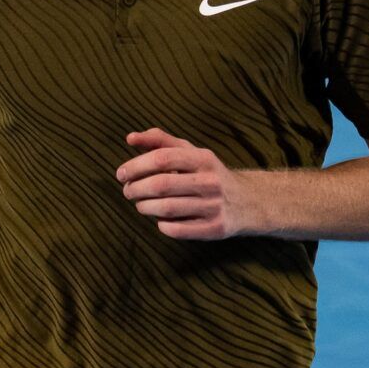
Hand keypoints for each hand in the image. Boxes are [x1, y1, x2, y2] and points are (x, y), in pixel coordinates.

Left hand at [115, 127, 257, 240]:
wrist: (247, 202)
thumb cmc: (207, 173)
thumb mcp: (190, 152)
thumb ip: (160, 141)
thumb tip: (130, 138)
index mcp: (204, 158)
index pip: (163, 158)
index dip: (136, 165)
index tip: (121, 173)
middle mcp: (211, 181)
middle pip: (161, 185)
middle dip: (136, 189)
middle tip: (128, 191)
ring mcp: (214, 206)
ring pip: (166, 209)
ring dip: (144, 207)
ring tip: (140, 204)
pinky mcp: (214, 229)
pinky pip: (176, 230)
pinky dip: (161, 225)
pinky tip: (160, 219)